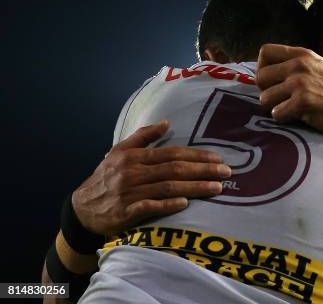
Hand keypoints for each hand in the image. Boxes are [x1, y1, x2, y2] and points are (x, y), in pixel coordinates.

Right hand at [72, 120, 230, 235]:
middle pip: (174, 169)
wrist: (82, 208)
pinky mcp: (125, 213)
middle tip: (226, 172)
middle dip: (203, 170)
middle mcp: (133, 172)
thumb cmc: (106, 177)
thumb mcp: (120, 151)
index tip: (218, 158)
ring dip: (195, 188)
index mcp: (134, 156)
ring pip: (168, 188)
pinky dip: (167, 205)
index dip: (197, 156)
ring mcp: (129, 193)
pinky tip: (184, 203)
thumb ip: (143, 136)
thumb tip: (166, 122)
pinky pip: (149, 207)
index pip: (172, 153)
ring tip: (217, 188)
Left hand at [256, 44, 322, 136]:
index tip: (271, 80)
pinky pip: (277, 113)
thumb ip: (296, 64)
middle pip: (260, 77)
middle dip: (267, 91)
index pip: (265, 51)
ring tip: (290, 108)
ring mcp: (300, 83)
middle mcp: (298, 65)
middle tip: (280, 99)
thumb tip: (271, 70)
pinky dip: (284, 118)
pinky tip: (298, 116)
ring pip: (265, 98)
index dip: (262, 67)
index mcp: (301, 54)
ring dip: (275, 107)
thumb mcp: (318, 65)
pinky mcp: (303, 102)